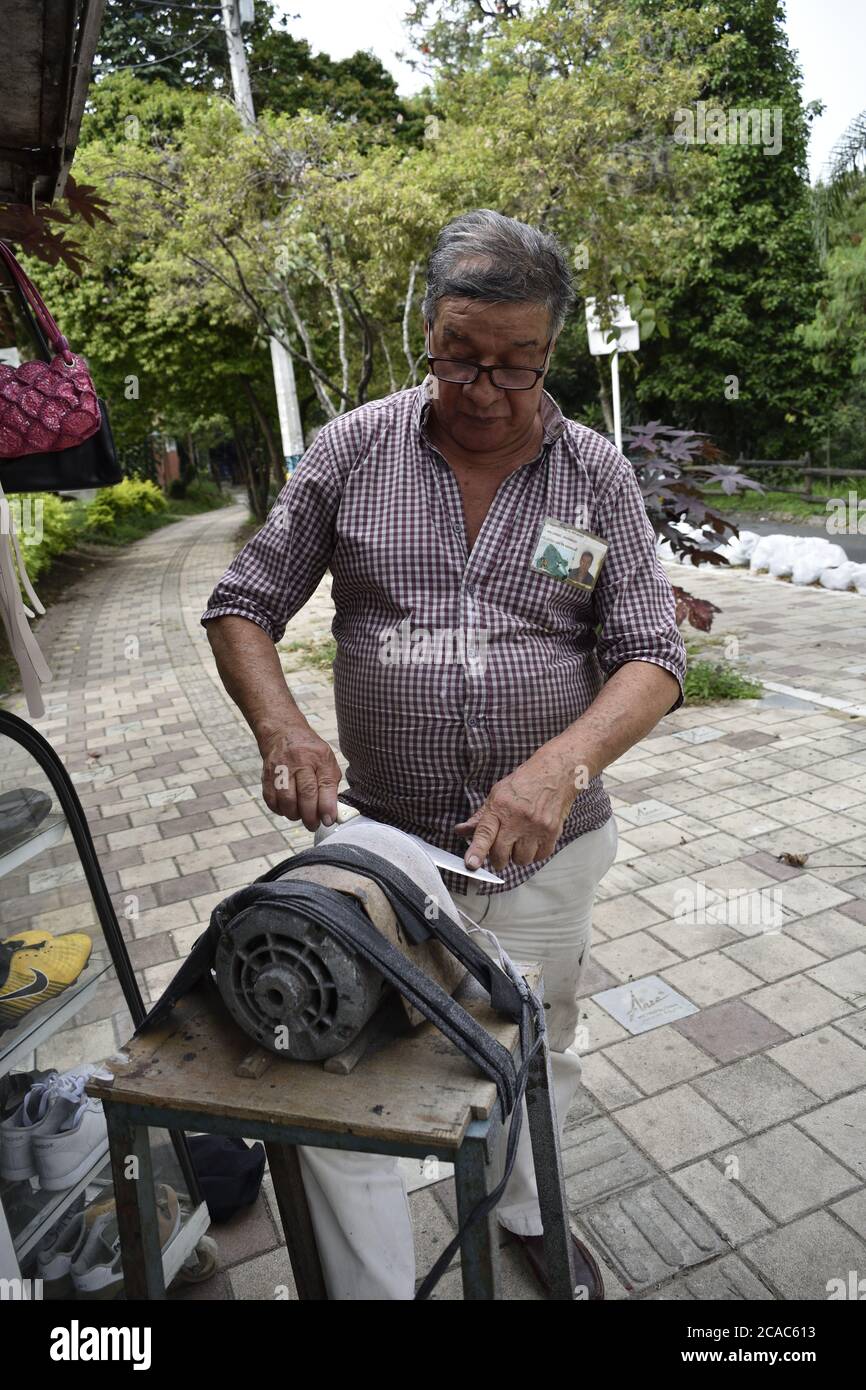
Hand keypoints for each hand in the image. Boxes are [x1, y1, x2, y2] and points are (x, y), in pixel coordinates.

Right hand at [259, 725, 340, 830]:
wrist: (283, 733)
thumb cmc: (309, 752)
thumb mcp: (327, 760)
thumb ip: (330, 784)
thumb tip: (332, 812)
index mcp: (319, 758)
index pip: (325, 785)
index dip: (327, 806)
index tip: (329, 821)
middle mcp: (300, 762)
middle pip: (305, 794)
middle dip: (310, 816)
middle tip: (313, 825)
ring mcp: (281, 768)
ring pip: (286, 800)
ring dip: (294, 814)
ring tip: (300, 816)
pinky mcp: (267, 775)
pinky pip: (271, 800)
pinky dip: (279, 810)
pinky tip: (286, 809)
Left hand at [454, 747, 581, 872]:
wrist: (555, 774)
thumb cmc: (525, 783)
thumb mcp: (497, 794)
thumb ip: (480, 817)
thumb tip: (461, 831)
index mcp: (500, 806)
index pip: (485, 833)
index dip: (477, 851)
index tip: (472, 864)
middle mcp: (518, 818)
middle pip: (501, 854)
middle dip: (498, 857)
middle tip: (501, 848)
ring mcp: (536, 827)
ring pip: (521, 860)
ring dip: (517, 855)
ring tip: (520, 840)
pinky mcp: (552, 833)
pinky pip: (539, 857)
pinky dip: (534, 854)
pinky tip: (533, 840)